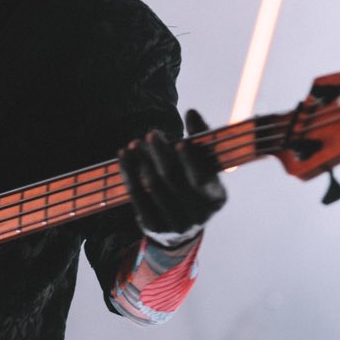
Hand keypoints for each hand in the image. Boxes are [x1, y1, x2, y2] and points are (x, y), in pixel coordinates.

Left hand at [118, 110, 226, 243]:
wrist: (181, 224)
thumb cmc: (193, 183)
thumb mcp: (202, 163)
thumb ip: (199, 138)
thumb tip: (192, 112)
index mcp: (216, 197)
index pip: (202, 178)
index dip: (190, 161)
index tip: (179, 143)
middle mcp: (198, 215)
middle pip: (174, 180)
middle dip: (161, 154)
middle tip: (152, 134)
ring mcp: (175, 224)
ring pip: (153, 187)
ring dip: (142, 161)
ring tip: (135, 143)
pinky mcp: (153, 226)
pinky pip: (136, 196)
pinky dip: (129, 173)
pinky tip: (124, 156)